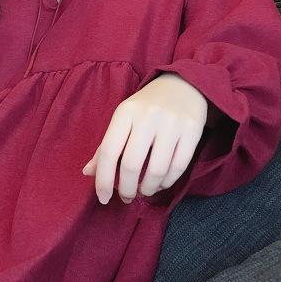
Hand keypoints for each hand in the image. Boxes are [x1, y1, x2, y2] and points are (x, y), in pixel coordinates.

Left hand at [82, 73, 208, 204]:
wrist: (184, 84)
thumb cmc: (147, 106)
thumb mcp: (123, 119)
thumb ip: (106, 146)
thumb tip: (87, 172)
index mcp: (125, 112)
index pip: (109, 151)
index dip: (103, 179)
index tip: (102, 198)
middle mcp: (148, 116)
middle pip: (132, 164)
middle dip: (127, 188)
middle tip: (126, 197)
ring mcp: (172, 123)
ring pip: (157, 170)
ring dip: (148, 188)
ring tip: (144, 191)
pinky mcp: (193, 130)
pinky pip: (178, 166)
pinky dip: (167, 182)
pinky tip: (161, 184)